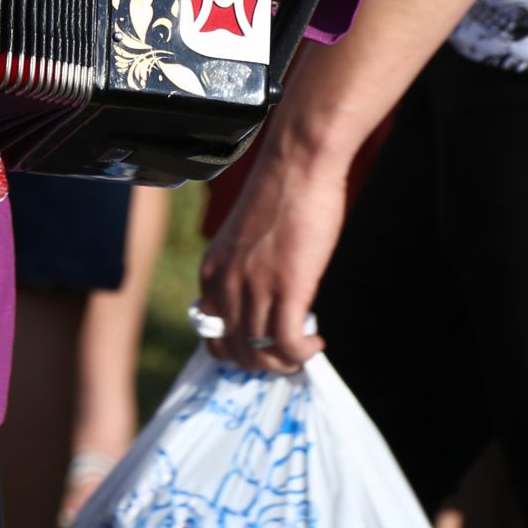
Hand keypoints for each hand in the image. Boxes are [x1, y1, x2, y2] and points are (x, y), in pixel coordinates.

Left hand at [198, 117, 350, 368]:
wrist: (297, 164)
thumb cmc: (279, 197)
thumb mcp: (244, 242)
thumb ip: (244, 275)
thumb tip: (263, 311)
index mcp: (211, 272)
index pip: (211, 336)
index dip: (238, 352)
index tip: (262, 349)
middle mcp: (226, 284)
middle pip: (237, 353)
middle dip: (264, 364)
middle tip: (288, 354)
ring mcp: (254, 287)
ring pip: (262, 353)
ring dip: (286, 362)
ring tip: (305, 349)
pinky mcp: (287, 287)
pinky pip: (288, 344)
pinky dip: (303, 354)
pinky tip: (316, 343)